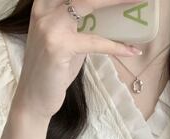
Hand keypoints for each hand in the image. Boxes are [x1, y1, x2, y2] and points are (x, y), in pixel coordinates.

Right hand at [12, 0, 142, 119]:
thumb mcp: (65, 43)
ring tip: (136, 2)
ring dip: (114, 1)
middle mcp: (44, 11)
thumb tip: (107, 23)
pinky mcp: (59, 46)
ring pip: (87, 3)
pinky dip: (116, 46)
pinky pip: (95, 42)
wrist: (34, 98)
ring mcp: (49, 26)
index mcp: (44, 6)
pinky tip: (131, 50)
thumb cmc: (51, 72)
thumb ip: (80, 28)